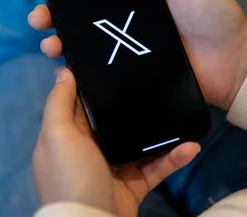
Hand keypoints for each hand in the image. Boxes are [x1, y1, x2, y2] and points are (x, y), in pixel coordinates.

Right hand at [17, 0, 246, 109]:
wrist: (233, 61)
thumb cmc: (214, 13)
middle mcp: (121, 18)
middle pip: (74, 12)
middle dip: (48, 10)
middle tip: (38, 14)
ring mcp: (123, 45)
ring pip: (79, 41)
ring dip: (56, 38)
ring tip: (49, 41)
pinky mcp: (127, 70)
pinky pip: (96, 68)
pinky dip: (76, 66)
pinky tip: (65, 64)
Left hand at [33, 67, 199, 215]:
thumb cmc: (71, 176)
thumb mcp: (57, 136)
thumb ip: (59, 104)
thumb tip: (63, 71)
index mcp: (66, 136)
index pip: (80, 103)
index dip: (94, 83)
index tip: (115, 60)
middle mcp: (87, 149)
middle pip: (111, 120)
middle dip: (130, 104)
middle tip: (153, 81)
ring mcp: (112, 168)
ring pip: (138, 142)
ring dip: (160, 131)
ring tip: (179, 114)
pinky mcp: (133, 186)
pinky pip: (155, 167)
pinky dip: (172, 158)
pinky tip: (190, 147)